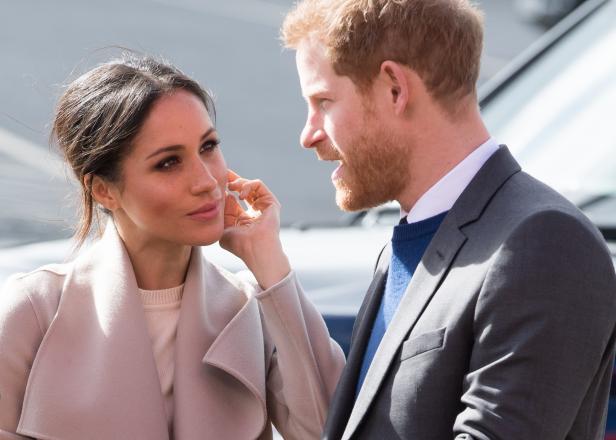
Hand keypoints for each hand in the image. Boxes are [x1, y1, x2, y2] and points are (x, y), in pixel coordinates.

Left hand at [220, 170, 290, 288]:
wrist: (254, 249)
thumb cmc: (239, 244)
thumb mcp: (224, 227)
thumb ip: (222, 213)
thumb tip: (220, 196)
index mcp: (244, 218)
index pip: (234, 199)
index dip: (225, 189)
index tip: (216, 183)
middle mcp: (255, 211)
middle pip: (243, 189)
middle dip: (232, 180)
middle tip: (223, 174)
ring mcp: (264, 207)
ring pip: (251, 185)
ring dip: (239, 182)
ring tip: (231, 186)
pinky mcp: (271, 202)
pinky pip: (259, 185)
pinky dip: (248, 185)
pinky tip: (239, 193)